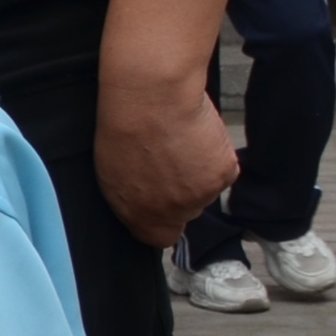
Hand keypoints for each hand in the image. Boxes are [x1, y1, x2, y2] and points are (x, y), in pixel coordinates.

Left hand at [95, 76, 239, 248]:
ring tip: (181, 143)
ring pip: (206, 191)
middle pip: (185, 213)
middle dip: (181, 192)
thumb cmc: (124, 124)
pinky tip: (198, 137)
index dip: (163, 221)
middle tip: (172, 161)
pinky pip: (224, 171)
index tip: (162, 205)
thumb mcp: (111, 170)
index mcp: (137, 212)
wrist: (151, 97)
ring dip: (199, 172)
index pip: (158, 238)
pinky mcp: (223, 177)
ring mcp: (198, 196)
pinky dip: (216, 156)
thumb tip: (144, 201)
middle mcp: (169, 211)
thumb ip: (132, 195)